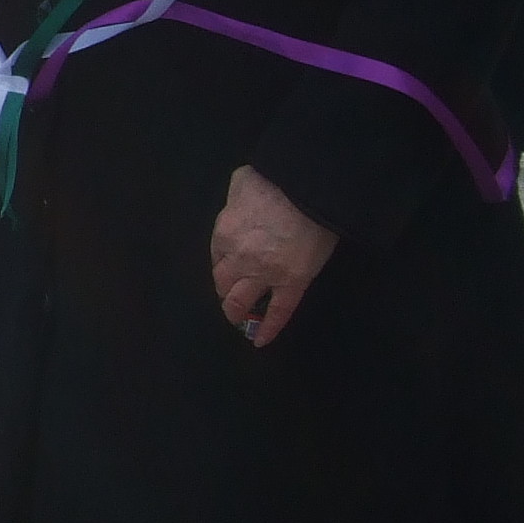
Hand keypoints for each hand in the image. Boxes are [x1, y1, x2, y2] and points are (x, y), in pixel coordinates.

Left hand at [210, 164, 337, 346]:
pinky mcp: (291, 284)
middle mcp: (238, 258)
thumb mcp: (242, 182)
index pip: (216, 256)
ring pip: (241, 301)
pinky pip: (278, 312)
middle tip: (229, 296)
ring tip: (237, 319)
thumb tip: (242, 198)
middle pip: (223, 282)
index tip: (226, 268)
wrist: (306, 191)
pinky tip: (261, 341)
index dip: (221, 263)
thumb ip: (237, 198)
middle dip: (224, 289)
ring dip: (236, 311)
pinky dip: (268, 328)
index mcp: (224, 233)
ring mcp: (264, 274)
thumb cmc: (273, 181)